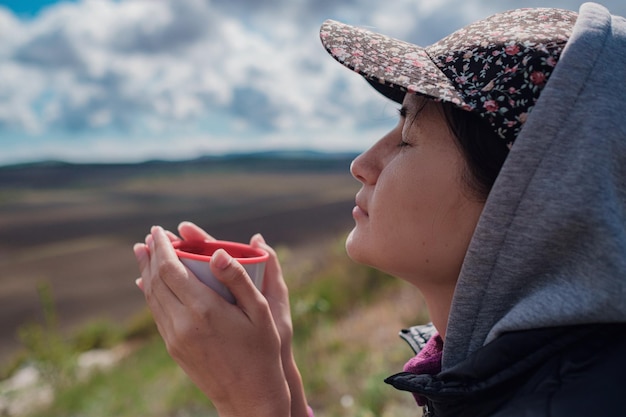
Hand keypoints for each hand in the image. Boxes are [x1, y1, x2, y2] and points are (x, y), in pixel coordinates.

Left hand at [134, 225, 289, 416]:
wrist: (249, 396)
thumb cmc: (262, 350)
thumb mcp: (260, 311)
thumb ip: (238, 278)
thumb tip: (216, 252)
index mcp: (204, 309)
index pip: (170, 269)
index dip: (161, 247)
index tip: (158, 231)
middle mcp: (183, 323)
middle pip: (154, 281)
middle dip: (149, 255)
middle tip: (149, 237)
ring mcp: (175, 338)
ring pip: (152, 298)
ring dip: (146, 273)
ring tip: (144, 254)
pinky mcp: (174, 348)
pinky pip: (156, 313)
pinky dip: (151, 293)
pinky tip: (151, 285)